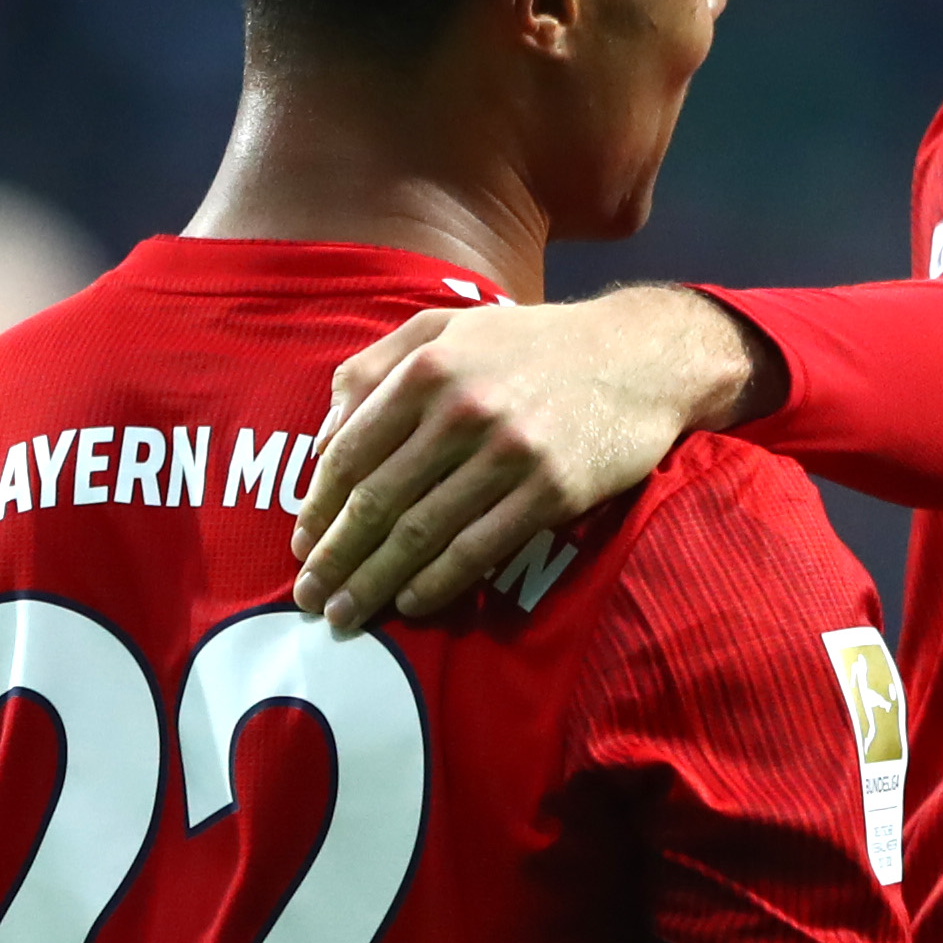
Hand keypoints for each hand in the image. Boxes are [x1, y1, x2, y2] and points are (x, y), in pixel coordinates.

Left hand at [288, 291, 761, 632]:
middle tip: (310, 596)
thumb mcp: (447, 328)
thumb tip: (324, 435)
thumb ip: (375, 367)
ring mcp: (509, 453)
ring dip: (376, 581)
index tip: (301, 544)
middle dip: (337, 558)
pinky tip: (410, 603)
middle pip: (378, 502)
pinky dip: (438, 582)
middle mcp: (462, 410)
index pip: (352, 452)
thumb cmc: (532, 344)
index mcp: (428, 367)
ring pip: (422, 532)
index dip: (319, 507)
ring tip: (346, 614)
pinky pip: (479, 549)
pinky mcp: (551, 491)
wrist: (641, 356)